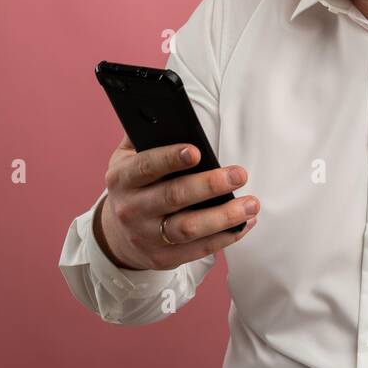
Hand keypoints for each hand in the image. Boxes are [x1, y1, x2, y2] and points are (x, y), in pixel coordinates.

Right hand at [95, 133, 259, 270]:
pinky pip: (198, 249)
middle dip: (209, 186)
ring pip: (188, 228)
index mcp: (123, 179)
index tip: (196, 151)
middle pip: (173, 197)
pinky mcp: (163, 258)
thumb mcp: (128, 159)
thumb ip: (145, 135)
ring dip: (223, 217)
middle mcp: (131, 209)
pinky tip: (246, 223)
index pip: (146, 167)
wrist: (116, 234)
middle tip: (240, 174)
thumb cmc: (135, 184)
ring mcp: (146, 236)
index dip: (170, 159)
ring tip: (251, 204)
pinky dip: (226, 237)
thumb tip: (168, 109)